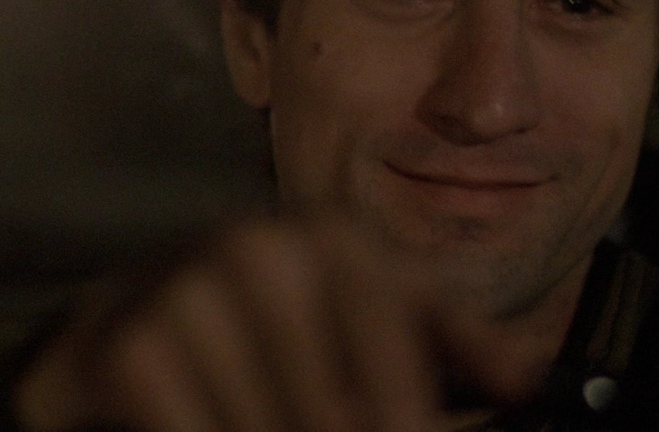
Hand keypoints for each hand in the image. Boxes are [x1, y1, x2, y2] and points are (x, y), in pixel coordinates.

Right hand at [14, 219, 533, 430]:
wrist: (138, 311)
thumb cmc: (276, 321)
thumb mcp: (376, 309)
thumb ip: (456, 338)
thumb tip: (529, 379)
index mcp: (336, 245)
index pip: (392, 368)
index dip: (402, 425)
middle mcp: (262, 253)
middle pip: (331, 417)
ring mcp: (189, 293)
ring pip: (264, 431)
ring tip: (277, 428)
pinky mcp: (129, 344)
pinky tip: (214, 430)